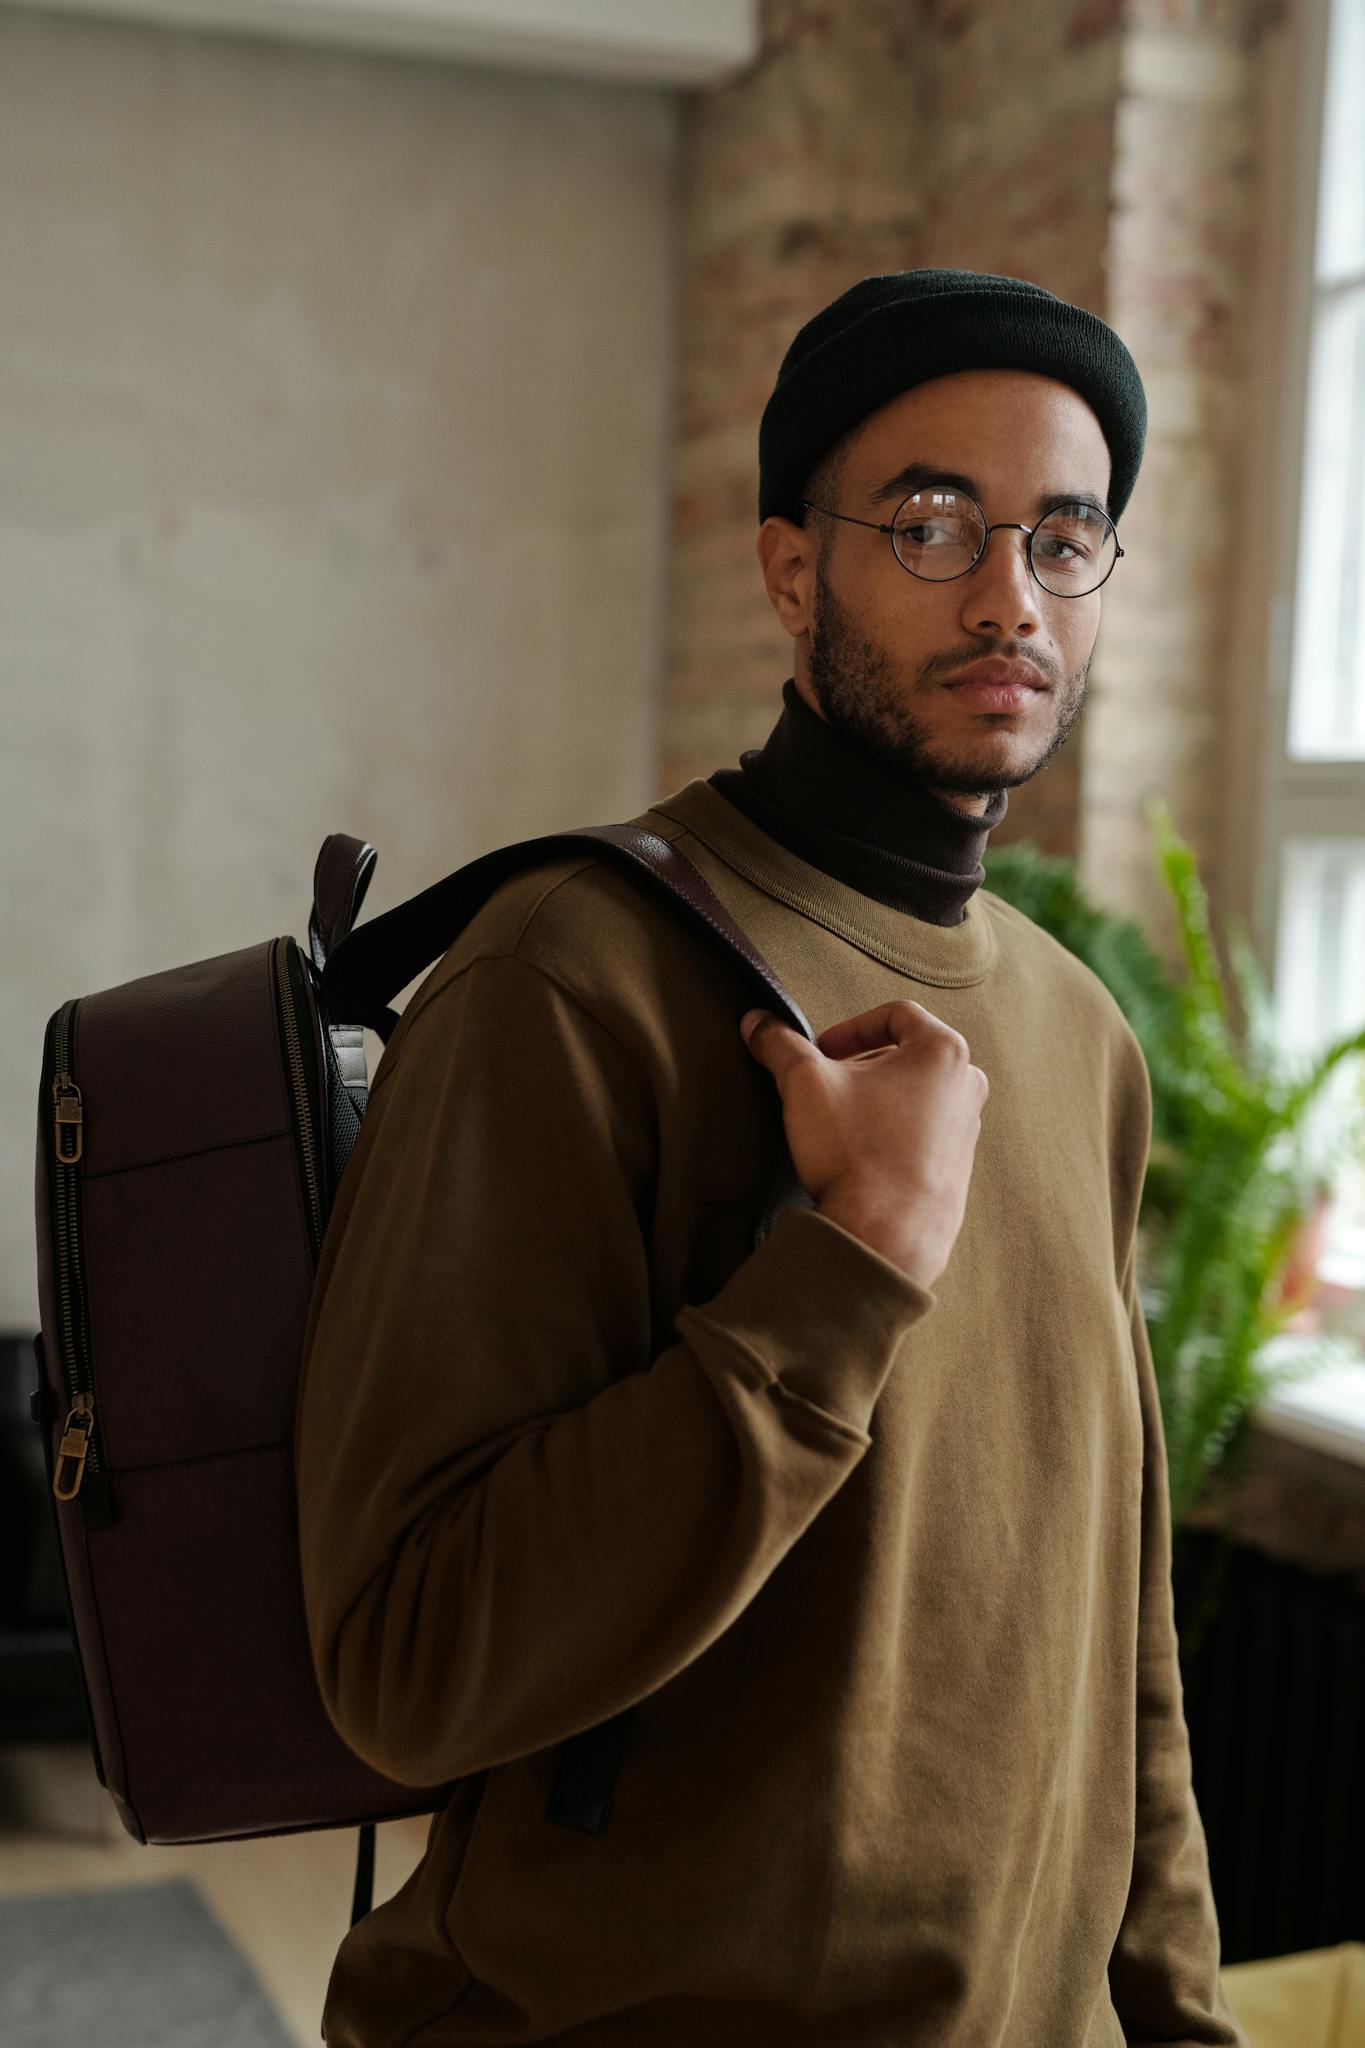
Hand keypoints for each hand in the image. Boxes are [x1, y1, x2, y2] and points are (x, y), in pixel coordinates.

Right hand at [740, 999, 988, 1291]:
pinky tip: (860, 1155)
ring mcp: (966, 1130)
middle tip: (827, 1084)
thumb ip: (779, 1044)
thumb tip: (756, 1022)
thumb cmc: (857, 1151)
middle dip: (862, 1065)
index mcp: (943, 1052)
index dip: (851, 1027)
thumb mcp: (804, 1083)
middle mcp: (966, 1087)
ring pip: (916, 1095)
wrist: (886, 1234)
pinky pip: (922, 1134)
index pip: (896, 1015)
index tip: (822, 1050)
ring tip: (841, 1122)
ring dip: (877, 1099)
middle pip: (909, 1055)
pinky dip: (891, 1133)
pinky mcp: (957, 1168)